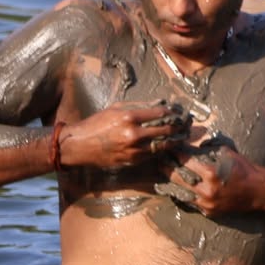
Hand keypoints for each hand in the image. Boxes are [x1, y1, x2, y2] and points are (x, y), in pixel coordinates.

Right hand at [59, 101, 190, 168]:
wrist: (78, 146)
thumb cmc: (96, 124)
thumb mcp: (115, 108)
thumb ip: (139, 106)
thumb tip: (161, 103)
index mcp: (129, 117)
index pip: (160, 114)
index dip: (173, 112)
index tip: (180, 112)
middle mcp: (133, 134)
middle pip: (166, 130)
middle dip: (179, 126)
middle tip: (187, 124)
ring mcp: (133, 149)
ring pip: (163, 144)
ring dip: (175, 140)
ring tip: (183, 135)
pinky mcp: (132, 160)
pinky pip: (153, 154)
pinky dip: (162, 149)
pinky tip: (169, 145)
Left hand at [157, 137, 260, 214]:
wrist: (259, 192)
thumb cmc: (245, 170)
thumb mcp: (229, 154)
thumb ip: (211, 148)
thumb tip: (195, 145)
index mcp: (211, 173)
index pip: (185, 161)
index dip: (175, 153)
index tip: (169, 148)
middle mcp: (206, 190)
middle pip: (177, 177)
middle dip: (167, 167)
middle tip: (160, 159)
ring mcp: (206, 203)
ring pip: (180, 192)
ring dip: (172, 182)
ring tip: (165, 173)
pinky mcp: (208, 211)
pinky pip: (190, 202)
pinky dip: (183, 193)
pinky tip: (177, 187)